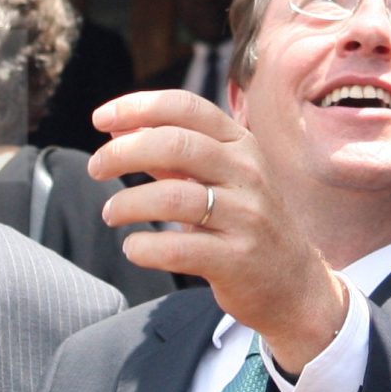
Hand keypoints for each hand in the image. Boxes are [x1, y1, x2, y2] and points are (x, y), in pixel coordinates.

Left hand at [90, 91, 348, 373]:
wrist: (294, 284)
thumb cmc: (246, 221)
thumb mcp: (221, 177)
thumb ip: (172, 153)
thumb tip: (117, 126)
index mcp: (241, 144)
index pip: (186, 108)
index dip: (139, 107)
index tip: (100, 118)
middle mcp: (248, 173)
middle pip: (176, 145)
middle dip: (123, 152)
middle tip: (96, 167)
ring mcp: (246, 217)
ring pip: (172, 197)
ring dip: (128, 203)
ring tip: (111, 212)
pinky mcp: (237, 260)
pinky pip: (178, 249)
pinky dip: (144, 247)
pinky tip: (134, 247)